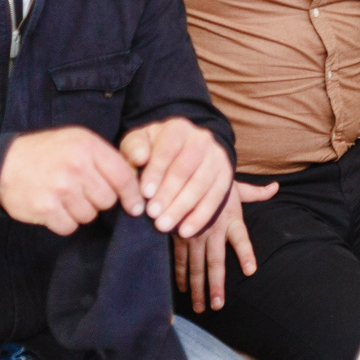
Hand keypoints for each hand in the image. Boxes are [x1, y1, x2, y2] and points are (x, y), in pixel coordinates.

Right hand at [0, 126, 144, 235]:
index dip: (132, 195)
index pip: (124, 176)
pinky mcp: (46, 208)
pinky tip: (55, 208)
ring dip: (80, 212)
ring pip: (89, 215)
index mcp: (89, 147)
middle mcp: (77, 167)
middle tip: (83, 193)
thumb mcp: (77, 141)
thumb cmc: (46, 153)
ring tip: (65, 197)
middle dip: (99, 201)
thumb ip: (103, 158)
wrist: (3, 164)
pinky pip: (69, 227)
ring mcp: (61, 188)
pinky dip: (64, 222)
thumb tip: (134, 181)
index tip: (136, 207)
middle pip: (108, 200)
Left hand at [119, 117, 233, 238]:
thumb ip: (133, 149)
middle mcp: (201, 139)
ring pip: (202, 184)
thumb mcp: (137, 144)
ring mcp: (216, 157)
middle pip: (186, 167)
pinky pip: (216, 197)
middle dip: (169, 193)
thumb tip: (140, 157)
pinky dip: (201, 216)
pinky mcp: (226, 175)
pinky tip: (185, 231)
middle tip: (153, 213)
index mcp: (178, 128)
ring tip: (163, 226)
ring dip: (182, 207)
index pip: (168, 148)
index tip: (144, 193)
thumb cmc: (151, 151)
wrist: (179, 152)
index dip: (156, 171)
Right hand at [174, 179, 276, 313]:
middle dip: (215, 286)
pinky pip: (179, 260)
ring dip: (197, 288)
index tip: (251, 270)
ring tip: (200, 308)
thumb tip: (276, 187)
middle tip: (217, 306)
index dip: (246, 254)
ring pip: (195, 266)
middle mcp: (212, 230)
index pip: (241, 239)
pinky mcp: (178, 235)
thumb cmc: (213, 180)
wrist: (186, 170)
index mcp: (230, 219)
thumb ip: (256, 193)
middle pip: (215, 262)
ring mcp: (194, 234)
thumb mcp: (236, 186)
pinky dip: (179, 276)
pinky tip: (181, 291)